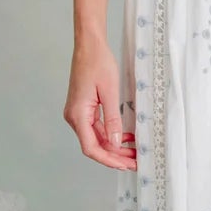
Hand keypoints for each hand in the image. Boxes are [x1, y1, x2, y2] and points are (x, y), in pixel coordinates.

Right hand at [64, 38, 136, 168]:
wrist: (89, 45)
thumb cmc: (98, 63)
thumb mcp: (110, 92)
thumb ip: (112, 119)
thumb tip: (115, 142)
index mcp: (78, 115)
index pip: (91, 148)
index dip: (108, 159)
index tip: (125, 165)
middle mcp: (74, 117)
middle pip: (94, 145)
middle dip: (115, 155)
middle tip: (135, 161)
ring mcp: (78, 113)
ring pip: (97, 138)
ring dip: (115, 146)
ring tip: (134, 152)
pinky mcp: (84, 109)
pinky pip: (97, 127)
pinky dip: (111, 134)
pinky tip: (127, 137)